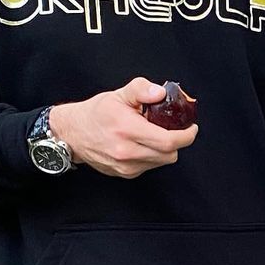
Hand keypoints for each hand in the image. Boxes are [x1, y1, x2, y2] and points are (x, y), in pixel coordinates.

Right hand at [48, 78, 197, 177]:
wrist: (72, 133)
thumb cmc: (96, 113)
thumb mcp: (119, 94)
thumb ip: (141, 90)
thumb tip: (161, 93)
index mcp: (128, 130)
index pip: (169, 141)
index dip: (187, 136)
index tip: (191, 128)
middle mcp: (127, 152)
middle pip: (170, 154)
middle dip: (177, 141)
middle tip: (172, 128)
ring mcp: (126, 166)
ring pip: (162, 162)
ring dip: (165, 149)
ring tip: (153, 134)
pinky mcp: (125, 174)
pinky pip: (150, 166)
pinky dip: (153, 156)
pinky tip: (142, 144)